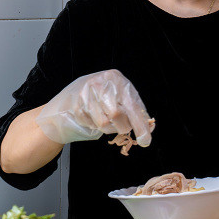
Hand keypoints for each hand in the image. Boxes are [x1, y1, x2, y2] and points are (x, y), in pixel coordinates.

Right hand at [35, 70, 153, 145]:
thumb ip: (134, 109)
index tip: (145, 140)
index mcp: (115, 78)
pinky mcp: (75, 104)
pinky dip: (94, 126)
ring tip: (105, 120)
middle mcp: (100, 82)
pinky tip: (92, 118)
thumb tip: (149, 128)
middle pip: (117, 115)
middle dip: (122, 127)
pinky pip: (91, 125)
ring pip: (103, 123)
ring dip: (107, 128)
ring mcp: (86, 93)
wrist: (69, 99)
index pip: (132, 105)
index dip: (140, 125)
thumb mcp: (118, 96)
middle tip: (121, 128)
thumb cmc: (99, 98)